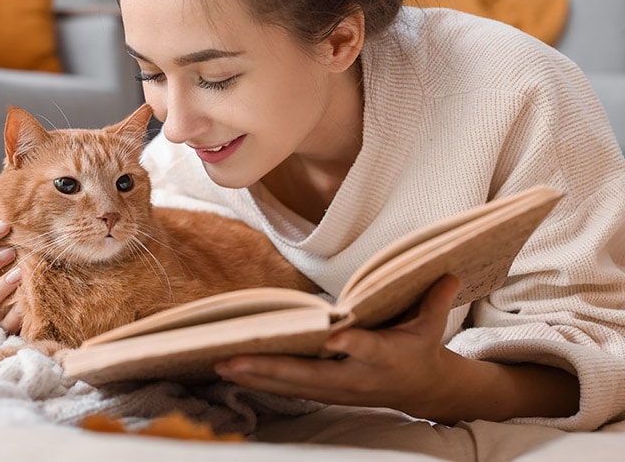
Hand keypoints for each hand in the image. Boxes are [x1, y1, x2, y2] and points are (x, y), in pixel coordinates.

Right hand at [0, 219, 22, 332]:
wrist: (24, 289)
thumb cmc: (16, 257)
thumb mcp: (9, 243)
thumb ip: (10, 233)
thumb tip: (24, 211)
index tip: (4, 225)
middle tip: (10, 252)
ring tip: (19, 275)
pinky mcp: (0, 324)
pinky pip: (4, 324)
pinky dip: (15, 314)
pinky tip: (28, 302)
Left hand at [215, 275, 462, 418]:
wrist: (421, 390)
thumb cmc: (420, 348)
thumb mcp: (431, 326)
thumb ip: (434, 301)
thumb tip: (448, 272)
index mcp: (385, 355)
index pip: (368, 347)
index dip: (352, 343)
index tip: (334, 336)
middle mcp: (357, 376)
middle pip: (312, 374)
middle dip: (272, 368)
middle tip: (234, 358)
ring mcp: (338, 389)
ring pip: (292, 386)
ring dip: (255, 376)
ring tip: (220, 365)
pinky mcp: (326, 393)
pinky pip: (288, 389)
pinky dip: (260, 382)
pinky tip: (231, 372)